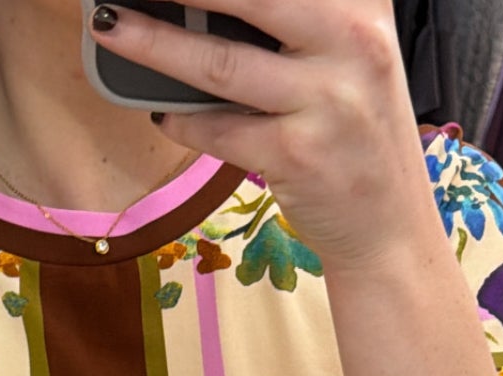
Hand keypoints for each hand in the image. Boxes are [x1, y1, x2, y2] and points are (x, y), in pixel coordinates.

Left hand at [87, 0, 438, 272]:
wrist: (390, 227)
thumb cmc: (354, 136)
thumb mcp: (347, 58)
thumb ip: (296, 24)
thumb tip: (204, 9)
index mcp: (362, 6)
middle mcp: (352, 41)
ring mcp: (327, 100)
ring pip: (219, 62)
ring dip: (154, 44)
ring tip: (112, 26)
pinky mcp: (298, 154)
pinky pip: (219, 130)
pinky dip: (183, 121)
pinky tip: (164, 114)